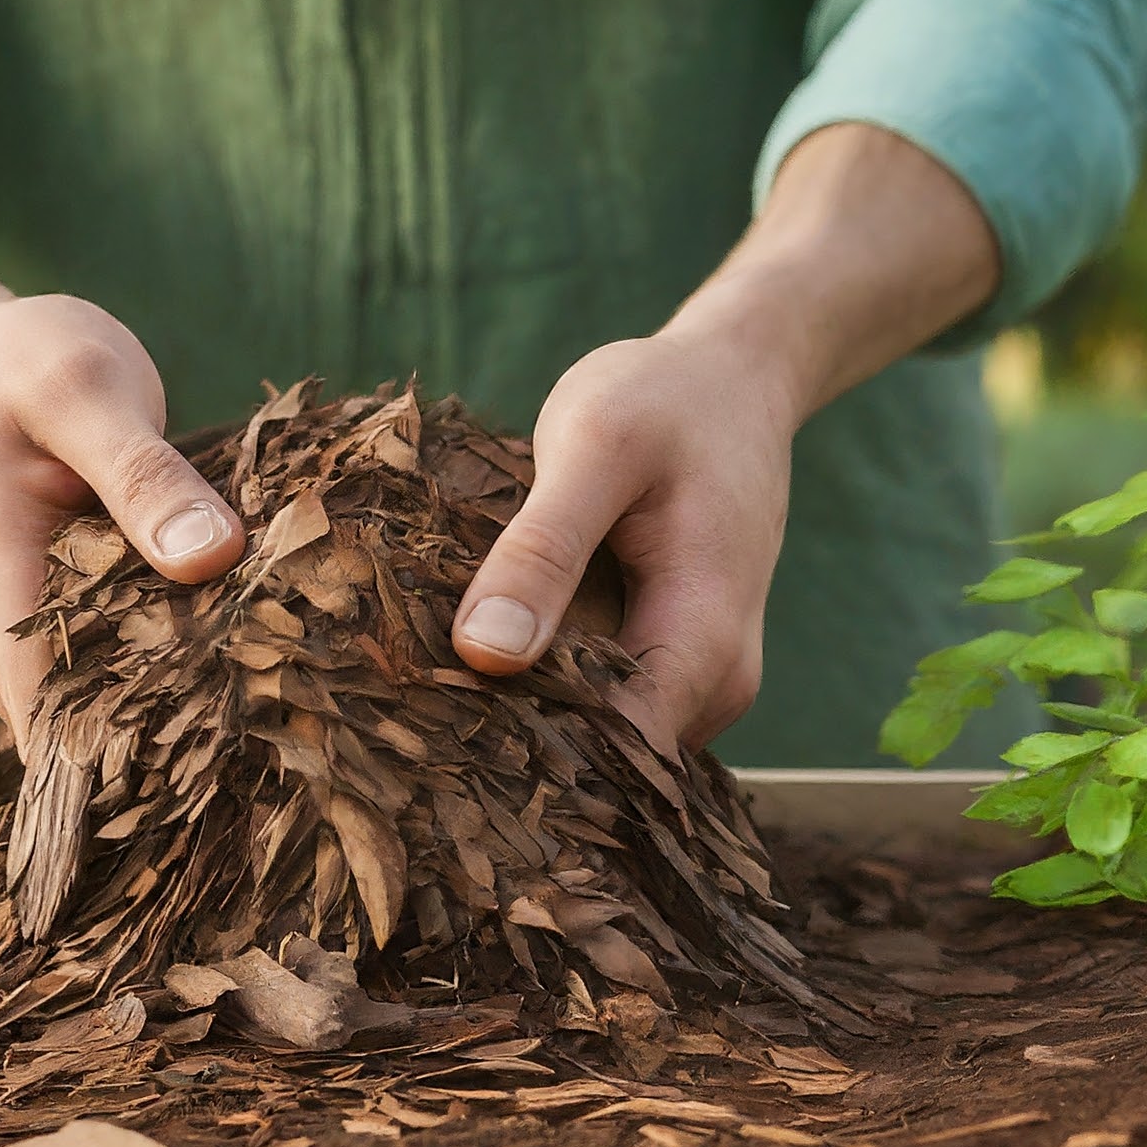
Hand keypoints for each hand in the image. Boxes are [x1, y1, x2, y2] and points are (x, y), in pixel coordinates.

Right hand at [0, 294, 244, 749]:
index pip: (55, 736)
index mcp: (4, 602)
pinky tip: (261, 656)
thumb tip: (212, 558)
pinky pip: (141, 668)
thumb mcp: (81, 394)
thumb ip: (141, 475)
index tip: (228, 769)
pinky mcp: (88, 623)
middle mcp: (19, 642)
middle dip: (182, 752)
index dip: (134, 772)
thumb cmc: (19, 365)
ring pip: (122, 715)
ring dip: (194, 711)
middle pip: (95, 744)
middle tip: (287, 736)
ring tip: (287, 704)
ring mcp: (53, 638)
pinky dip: (194, 664)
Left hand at [453, 316, 796, 755]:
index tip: (432, 740)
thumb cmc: (666, 401)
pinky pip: (601, 710)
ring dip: (523, 723)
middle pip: (603, 766)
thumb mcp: (593, 449)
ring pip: (598, 744)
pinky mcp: (670, 671)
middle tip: (411, 717)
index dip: (525, 759)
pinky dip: (543, 692)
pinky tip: (483, 664)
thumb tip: (485, 653)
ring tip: (436, 689)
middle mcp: (714, 687)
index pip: (614, 757)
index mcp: (705, 643)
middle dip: (513, 749)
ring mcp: (697, 685)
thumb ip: (543, 549)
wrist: (735, 380)